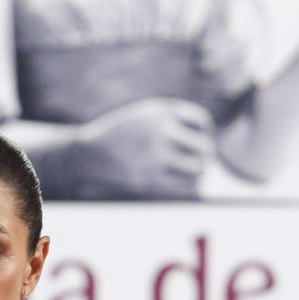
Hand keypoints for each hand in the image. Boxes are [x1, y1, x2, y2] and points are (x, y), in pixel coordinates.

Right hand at [70, 98, 214, 199]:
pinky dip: (191, 186)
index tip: (198, 138)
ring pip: (197, 168)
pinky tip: (186, 184)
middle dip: (205, 154)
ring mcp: (154, 155)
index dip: (205, 131)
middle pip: (203, 146)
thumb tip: (207, 138)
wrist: (90, 153)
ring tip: (194, 173)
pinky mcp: (148, 178)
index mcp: (160, 112)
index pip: (201, 120)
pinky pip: (184, 187)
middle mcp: (159, 131)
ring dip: (199, 172)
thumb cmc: (123, 133)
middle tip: (201, 160)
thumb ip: (173, 119)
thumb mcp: (146, 115)